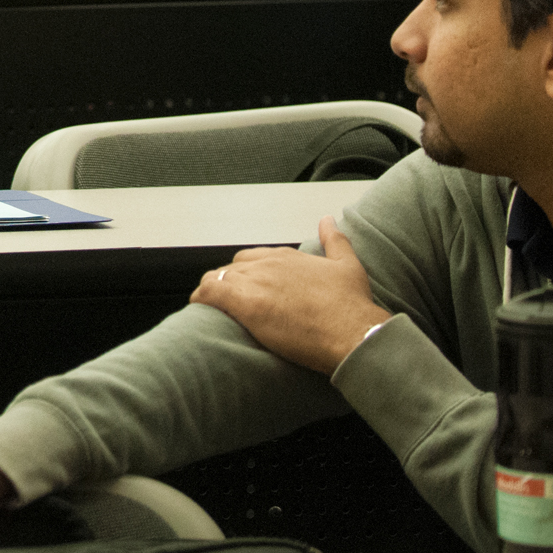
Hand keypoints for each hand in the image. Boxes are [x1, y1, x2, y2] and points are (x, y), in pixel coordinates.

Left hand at [190, 216, 390, 375]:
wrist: (353, 333)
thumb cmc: (352, 306)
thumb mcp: (347, 264)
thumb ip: (334, 240)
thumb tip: (328, 220)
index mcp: (287, 256)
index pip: (253, 257)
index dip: (247, 273)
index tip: (248, 287)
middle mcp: (267, 264)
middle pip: (234, 268)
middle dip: (230, 283)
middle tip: (230, 302)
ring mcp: (255, 282)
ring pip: (218, 278)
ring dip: (212, 291)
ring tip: (212, 307)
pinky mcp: (245, 303)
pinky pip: (210, 292)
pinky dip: (201, 298)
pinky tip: (199, 307)